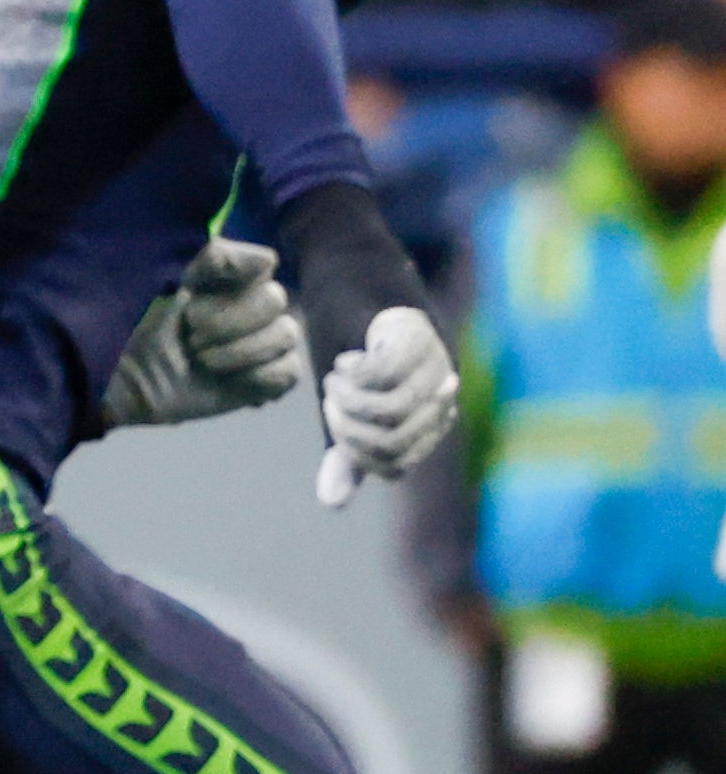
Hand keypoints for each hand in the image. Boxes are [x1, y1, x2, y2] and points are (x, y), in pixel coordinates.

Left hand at [101, 236, 308, 429]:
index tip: (195, 294)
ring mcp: (269, 339)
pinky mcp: (272, 376)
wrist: (136, 381)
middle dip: (228, 322)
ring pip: (287, 334)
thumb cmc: (148, 327)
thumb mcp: (169, 283)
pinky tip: (229, 381)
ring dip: (239, 352)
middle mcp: (256, 303)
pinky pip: (289, 370)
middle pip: (275, 298)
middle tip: (193, 338)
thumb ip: (215, 261)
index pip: (262, 262)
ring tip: (203, 362)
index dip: (237, 277)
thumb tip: (268, 260)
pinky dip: (257, 378)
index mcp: (233, 276)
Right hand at [314, 303, 457, 506]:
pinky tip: (348, 359)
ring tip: (337, 378)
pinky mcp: (419, 332)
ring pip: (391, 411)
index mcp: (430, 414)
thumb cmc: (347, 337)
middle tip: (332, 397)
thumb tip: (332, 503)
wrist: (350, 269)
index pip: (396, 465)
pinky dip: (355, 373)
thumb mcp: (345, 401)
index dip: (356, 453)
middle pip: (394, 442)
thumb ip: (347, 448)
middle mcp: (441, 390)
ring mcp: (436, 360)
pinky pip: (386, 375)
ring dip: (348, 399)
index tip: (337, 419)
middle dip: (347, 427)